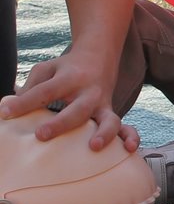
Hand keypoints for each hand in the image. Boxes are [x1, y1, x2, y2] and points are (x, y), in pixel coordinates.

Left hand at [0, 51, 138, 150]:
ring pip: (108, 119)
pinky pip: (125, 126)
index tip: (5, 112)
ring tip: (93, 146)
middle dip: (60, 123)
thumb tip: (12, 110)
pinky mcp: (111, 113)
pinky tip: (129, 148)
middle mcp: (88, 92)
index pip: (44, 91)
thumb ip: (30, 88)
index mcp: (68, 78)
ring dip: (103, 133)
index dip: (23, 103)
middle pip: (77, 109)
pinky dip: (130, 136)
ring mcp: (103, 104)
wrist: (99, 55)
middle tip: (41, 135)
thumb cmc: (66, 68)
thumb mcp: (46, 69)